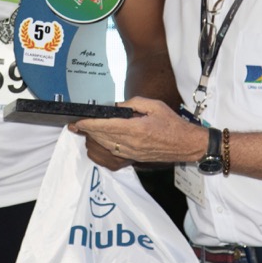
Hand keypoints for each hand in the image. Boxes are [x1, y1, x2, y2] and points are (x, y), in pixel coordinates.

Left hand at [71, 96, 198, 164]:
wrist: (185, 145)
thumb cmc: (172, 123)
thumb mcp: (153, 106)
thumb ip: (132, 104)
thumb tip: (115, 106)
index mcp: (136, 129)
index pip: (106, 126)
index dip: (90, 124)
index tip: (79, 120)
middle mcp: (132, 143)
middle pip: (102, 137)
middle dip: (87, 131)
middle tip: (75, 125)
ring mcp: (132, 153)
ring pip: (106, 146)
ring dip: (94, 138)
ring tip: (84, 131)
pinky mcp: (134, 158)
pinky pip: (114, 151)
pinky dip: (104, 144)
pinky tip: (99, 139)